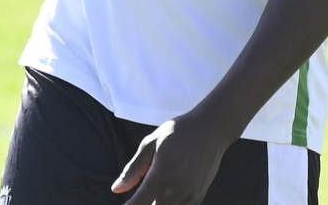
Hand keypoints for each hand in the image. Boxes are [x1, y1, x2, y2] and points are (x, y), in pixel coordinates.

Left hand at [110, 115, 233, 204]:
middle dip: (145, 203)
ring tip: (159, 184)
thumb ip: (133, 170)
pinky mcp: (198, 197)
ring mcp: (189, 197)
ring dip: (157, 202)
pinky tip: (171, 186)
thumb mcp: (151, 144)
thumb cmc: (178, 133)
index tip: (127, 203)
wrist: (211, 130)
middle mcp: (176, 192)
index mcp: (160, 177)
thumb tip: (116, 190)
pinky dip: (171, 202)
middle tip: (144, 190)